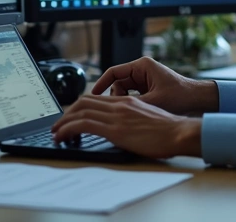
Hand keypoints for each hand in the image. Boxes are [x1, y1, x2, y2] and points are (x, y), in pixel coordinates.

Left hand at [51, 95, 201, 158]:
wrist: (179, 132)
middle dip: (67, 113)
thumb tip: (123, 131)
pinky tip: (62, 136)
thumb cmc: (169, 131)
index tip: (70, 118)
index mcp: (127, 102)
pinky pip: (83, 124)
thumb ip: (132, 121)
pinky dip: (68, 129)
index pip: (95, 99)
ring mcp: (116, 115)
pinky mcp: (114, 128)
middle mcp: (119, 105)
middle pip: (83, 102)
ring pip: (80, 111)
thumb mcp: (147, 121)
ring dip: (63, 122)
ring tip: (56, 133)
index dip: (78, 108)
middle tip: (58, 125)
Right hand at [92, 57, 218, 115]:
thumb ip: (131, 104)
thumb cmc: (181, 97)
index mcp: (142, 66)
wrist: (199, 101)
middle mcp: (142, 71)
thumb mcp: (153, 101)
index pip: (113, 72)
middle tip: (118, 111)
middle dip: (116, 98)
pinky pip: (132, 96)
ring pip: (124, 92)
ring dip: (125, 103)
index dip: (100, 84)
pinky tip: (137, 114)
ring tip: (132, 113)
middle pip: (117, 84)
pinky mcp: (149, 89)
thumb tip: (112, 111)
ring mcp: (145, 80)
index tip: (93, 96)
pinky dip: (132, 105)